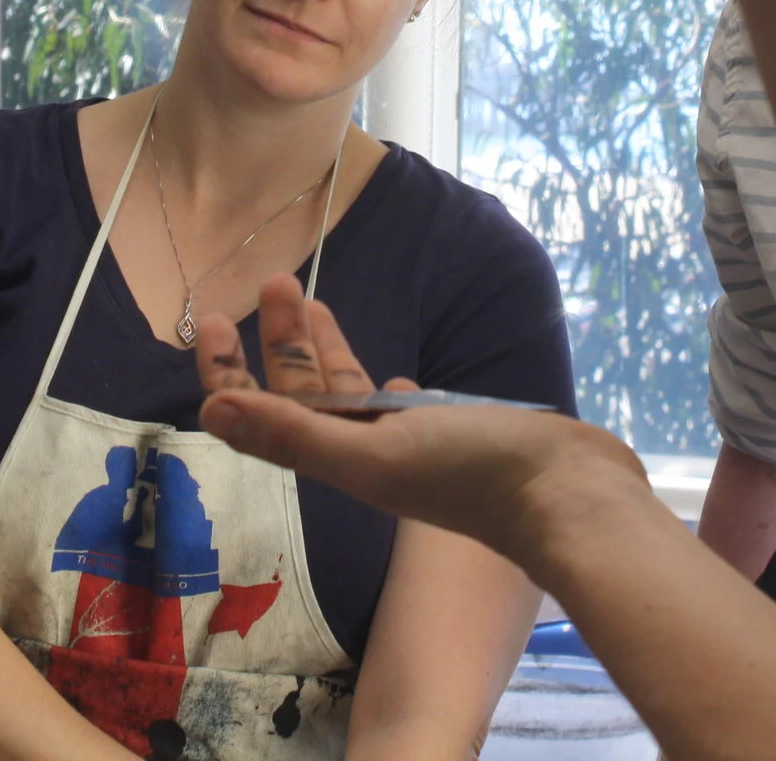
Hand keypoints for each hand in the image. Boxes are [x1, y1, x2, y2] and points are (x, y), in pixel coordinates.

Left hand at [195, 276, 647, 570]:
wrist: (565, 495)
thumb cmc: (467, 472)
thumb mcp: (370, 451)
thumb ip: (293, 432)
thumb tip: (210, 411)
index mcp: (339, 459)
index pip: (263, 414)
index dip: (228, 374)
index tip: (210, 322)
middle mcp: (367, 452)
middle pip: (305, 393)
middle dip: (282, 340)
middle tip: (273, 280)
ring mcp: (411, 442)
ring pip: (351, 391)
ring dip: (325, 346)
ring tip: (311, 298)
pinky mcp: (452, 430)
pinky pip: (400, 406)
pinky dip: (381, 383)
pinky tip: (386, 370)